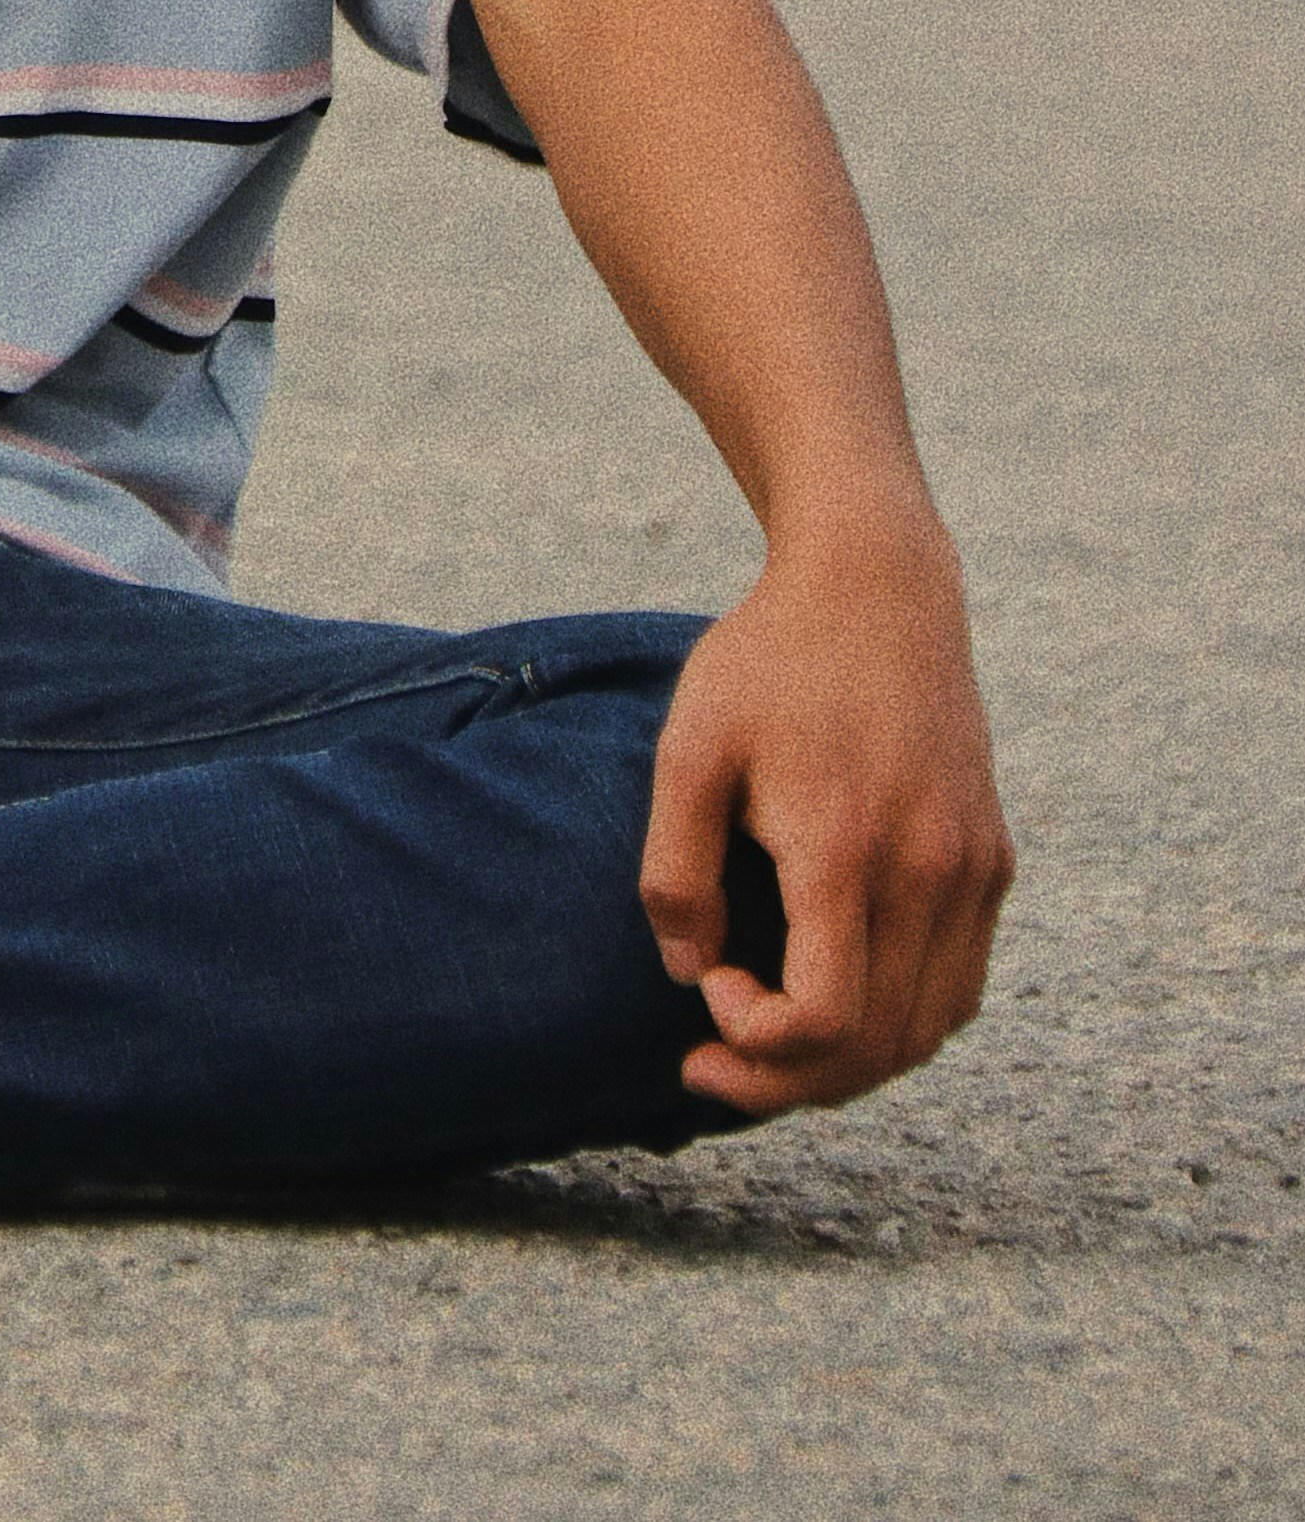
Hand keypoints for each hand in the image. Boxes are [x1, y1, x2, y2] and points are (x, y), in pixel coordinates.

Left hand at [641, 500, 1013, 1114]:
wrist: (878, 587)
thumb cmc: (770, 660)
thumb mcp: (691, 745)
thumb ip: (676, 870)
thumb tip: (690, 975)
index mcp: (846, 844)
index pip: (827, 1019)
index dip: (758, 1043)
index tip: (710, 987)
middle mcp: (929, 869)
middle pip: (879, 1047)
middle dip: (789, 1081)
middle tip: (715, 1064)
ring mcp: (973, 870)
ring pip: (928, 1032)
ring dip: (850, 1065)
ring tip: (773, 1044)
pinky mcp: (993, 862)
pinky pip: (958, 988)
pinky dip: (901, 1023)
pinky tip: (838, 999)